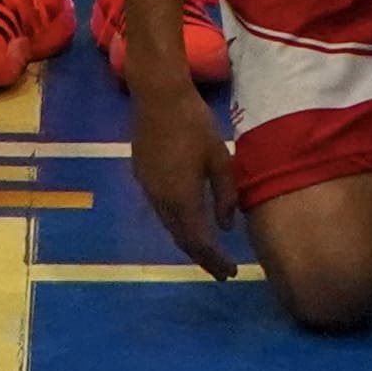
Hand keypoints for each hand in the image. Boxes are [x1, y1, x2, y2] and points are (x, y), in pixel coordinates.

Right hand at [129, 77, 241, 277]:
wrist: (157, 96)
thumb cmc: (194, 123)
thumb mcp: (219, 158)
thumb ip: (225, 195)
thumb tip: (226, 227)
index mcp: (182, 198)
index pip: (199, 242)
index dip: (214, 260)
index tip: (229, 273)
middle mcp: (161, 201)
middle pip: (181, 239)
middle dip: (201, 257)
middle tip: (220, 271)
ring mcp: (148, 189)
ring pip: (169, 226)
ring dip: (188, 241)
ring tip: (207, 251)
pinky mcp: (142, 177)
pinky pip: (161, 210)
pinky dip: (177, 223)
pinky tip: (189, 220)